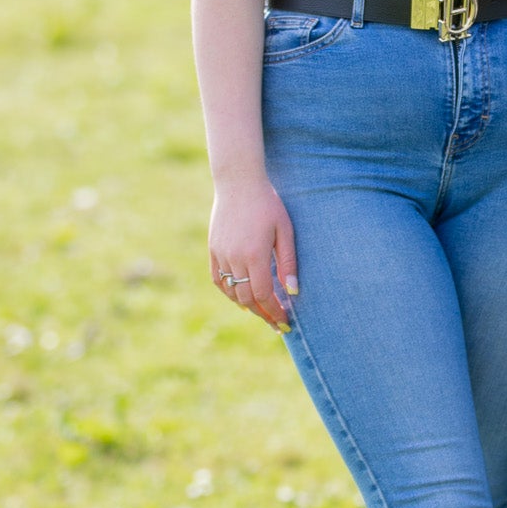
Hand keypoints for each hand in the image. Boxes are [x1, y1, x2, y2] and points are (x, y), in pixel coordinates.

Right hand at [210, 177, 297, 329]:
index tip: (285, 322)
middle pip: (247, 298)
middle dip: (263, 314)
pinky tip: (240, 297)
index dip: (275, 312)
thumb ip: (288, 262)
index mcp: (254, 255)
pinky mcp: (213, 249)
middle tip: (277, 324)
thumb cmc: (267, 204)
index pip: (264, 295)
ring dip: (246, 305)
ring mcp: (220, 254)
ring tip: (262, 312)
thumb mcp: (285, 231)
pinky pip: (217, 279)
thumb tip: (293, 291)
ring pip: (231, 291)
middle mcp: (234, 258)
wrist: (238, 182)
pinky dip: (229, 292)